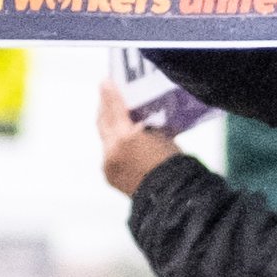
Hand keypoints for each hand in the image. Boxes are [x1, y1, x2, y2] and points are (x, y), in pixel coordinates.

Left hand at [97, 78, 178, 198]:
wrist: (170, 195)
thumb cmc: (174, 163)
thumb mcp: (162, 136)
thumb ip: (144, 125)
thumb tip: (137, 117)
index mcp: (127, 137)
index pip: (115, 108)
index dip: (110, 93)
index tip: (105, 81)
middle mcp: (112, 149)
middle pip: (103, 121)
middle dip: (104, 107)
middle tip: (106, 94)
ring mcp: (108, 163)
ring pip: (105, 138)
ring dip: (108, 126)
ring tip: (113, 116)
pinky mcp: (108, 174)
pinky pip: (108, 154)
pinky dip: (113, 145)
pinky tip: (120, 141)